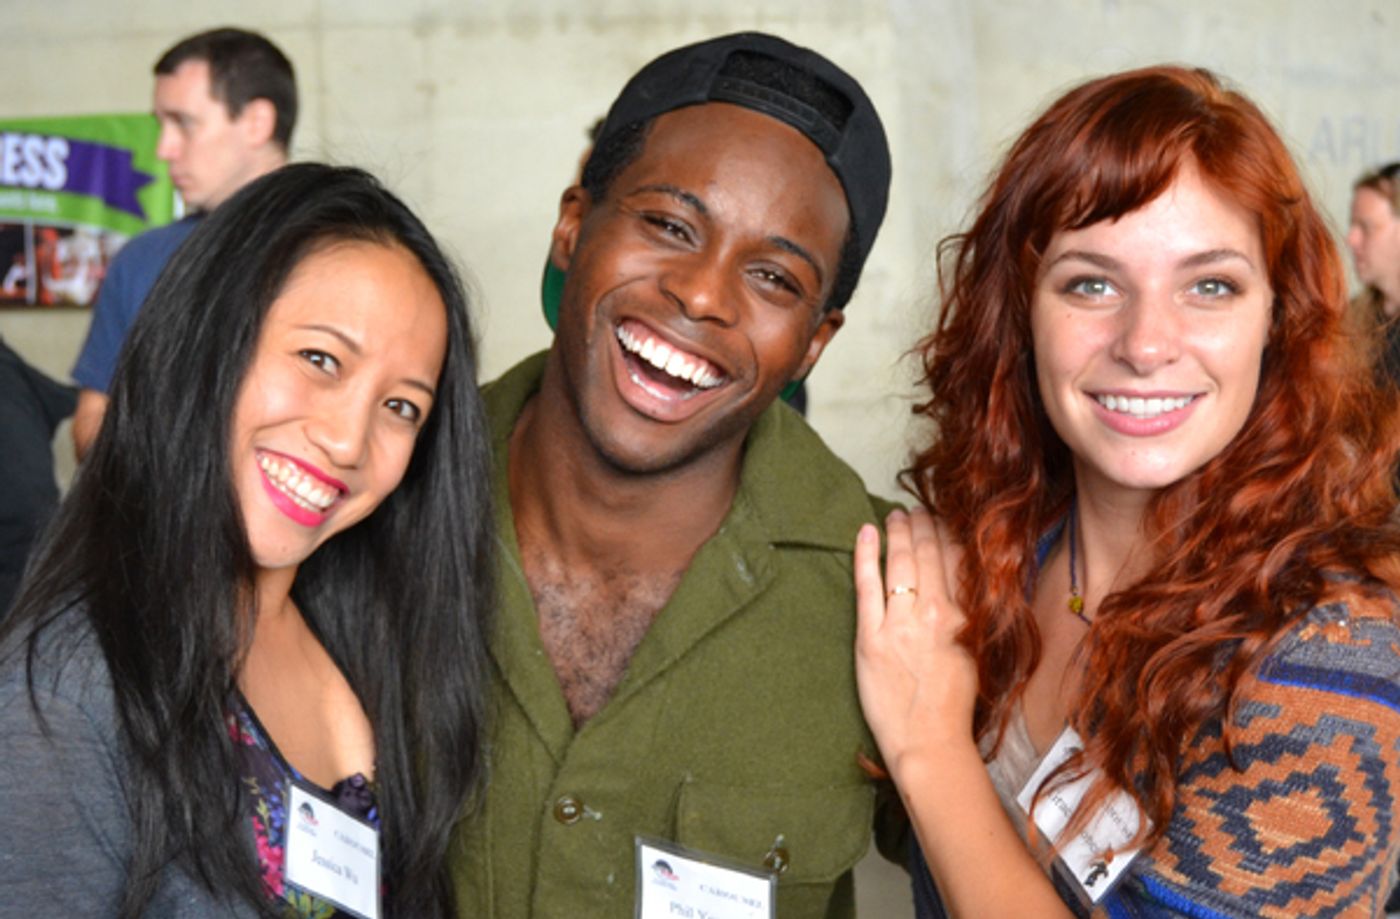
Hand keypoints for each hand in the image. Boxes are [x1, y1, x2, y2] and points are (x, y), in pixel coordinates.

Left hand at [854, 508, 978, 779]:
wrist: (929, 741)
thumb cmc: (954, 707)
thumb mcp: (976, 655)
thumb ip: (970, 619)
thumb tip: (968, 591)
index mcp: (963, 617)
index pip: (956, 561)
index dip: (947, 533)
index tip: (941, 518)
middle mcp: (934, 613)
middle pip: (928, 554)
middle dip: (921, 525)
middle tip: (914, 510)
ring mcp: (900, 623)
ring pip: (900, 563)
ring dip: (898, 533)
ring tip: (894, 516)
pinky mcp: (871, 636)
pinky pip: (867, 585)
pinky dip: (866, 555)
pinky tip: (866, 534)